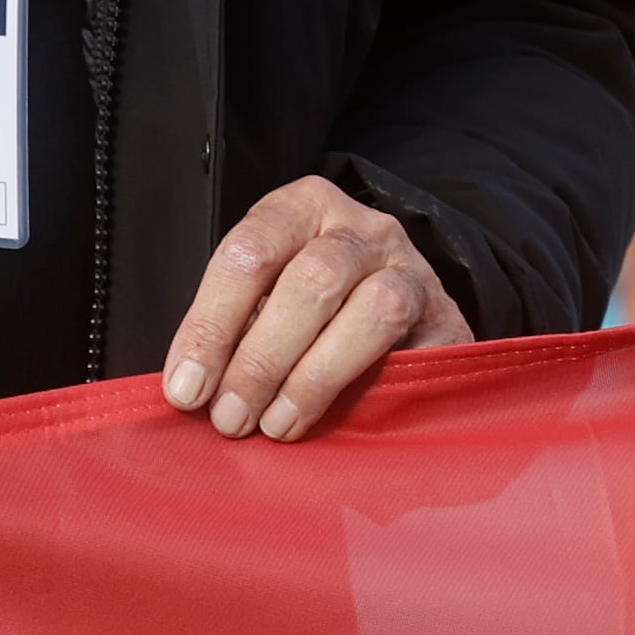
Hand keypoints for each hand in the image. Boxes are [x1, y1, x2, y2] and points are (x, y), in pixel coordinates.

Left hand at [160, 176, 473, 443]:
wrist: (402, 315)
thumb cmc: (309, 312)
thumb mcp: (264, 299)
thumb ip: (233, 331)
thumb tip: (191, 389)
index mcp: (304, 209)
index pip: (252, 251)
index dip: (212, 324)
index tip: (187, 389)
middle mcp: (362, 229)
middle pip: (313, 279)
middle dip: (262, 359)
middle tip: (231, 419)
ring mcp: (412, 268)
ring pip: (374, 309)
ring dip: (315, 376)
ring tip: (277, 425)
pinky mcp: (447, 318)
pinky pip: (417, 352)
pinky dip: (371, 387)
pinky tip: (336, 420)